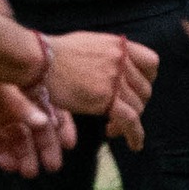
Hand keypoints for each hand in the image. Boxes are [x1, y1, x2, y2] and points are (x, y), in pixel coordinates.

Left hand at [0, 80, 72, 176]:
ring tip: (28, 172)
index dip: (62, 128)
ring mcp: (1, 114)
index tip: (69, 146)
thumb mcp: (6, 88)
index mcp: (30, 90)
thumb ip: (24, 106)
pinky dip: (2, 154)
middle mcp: (18, 104)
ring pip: (17, 138)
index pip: (53, 111)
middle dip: (44, 148)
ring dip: (24, 155)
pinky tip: (9, 166)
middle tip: (51, 167)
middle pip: (36, 130)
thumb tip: (44, 123)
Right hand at [44, 32, 158, 151]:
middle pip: (144, 89)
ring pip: (137, 106)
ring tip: (113, 129)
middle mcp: (121, 60)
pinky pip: (130, 120)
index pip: (151, 63)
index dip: (147, 79)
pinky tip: (134, 145)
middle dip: (136, 104)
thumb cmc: (51, 53)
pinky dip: (135, 134)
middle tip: (119, 115)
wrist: (37, 59)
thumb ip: (107, 56)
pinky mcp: (106, 98)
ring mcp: (115, 79)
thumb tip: (114, 69)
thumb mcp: (88, 44)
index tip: (137, 90)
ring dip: (129, 122)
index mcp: (118, 45)